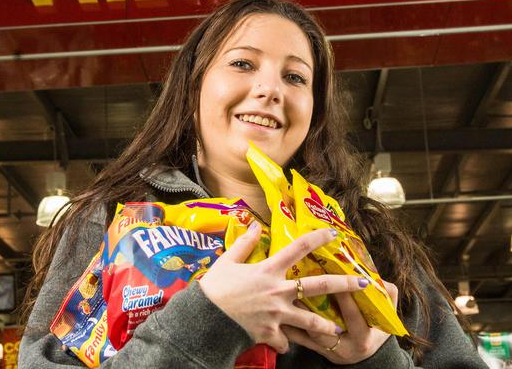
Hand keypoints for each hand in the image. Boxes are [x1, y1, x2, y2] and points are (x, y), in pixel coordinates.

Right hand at [199, 225, 367, 353]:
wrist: (205, 319)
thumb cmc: (215, 288)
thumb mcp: (227, 261)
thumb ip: (243, 244)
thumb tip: (253, 225)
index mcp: (268, 270)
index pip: (297, 248)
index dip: (317, 238)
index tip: (333, 233)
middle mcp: (278, 291)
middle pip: (318, 286)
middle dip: (343, 284)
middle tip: (363, 284)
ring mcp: (277, 314)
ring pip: (310, 322)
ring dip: (325, 327)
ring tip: (337, 331)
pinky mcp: (271, 333)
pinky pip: (284, 341)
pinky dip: (284, 342)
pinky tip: (284, 343)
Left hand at [284, 280, 398, 363]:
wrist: (362, 357)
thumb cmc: (374, 329)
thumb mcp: (385, 315)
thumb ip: (387, 294)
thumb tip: (376, 276)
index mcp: (362, 337)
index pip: (353, 317)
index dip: (345, 299)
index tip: (335, 278)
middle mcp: (343, 347)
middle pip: (324, 328)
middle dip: (312, 307)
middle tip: (301, 284)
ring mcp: (326, 350)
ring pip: (307, 334)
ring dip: (295, 315)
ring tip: (284, 296)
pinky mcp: (313, 350)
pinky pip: (297, 340)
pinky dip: (287, 325)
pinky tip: (277, 311)